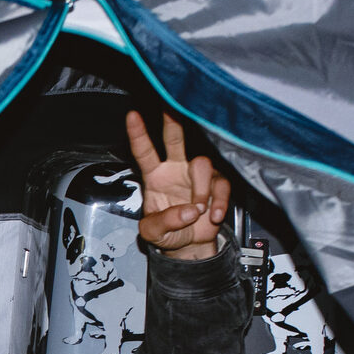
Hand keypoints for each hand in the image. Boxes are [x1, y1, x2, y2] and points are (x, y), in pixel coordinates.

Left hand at [126, 110, 230, 258]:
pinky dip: (219, 202)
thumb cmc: (168, 233)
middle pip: (175, 139)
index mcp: (155, 175)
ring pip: (202, 164)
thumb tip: (188, 211)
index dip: (138, 134)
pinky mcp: (217, 185)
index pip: (145, 151)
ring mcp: (197, 175)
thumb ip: (163, 222)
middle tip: (172, 107)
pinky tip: (213, 216)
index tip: (132, 115)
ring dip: (201, 190)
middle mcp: (176, 169)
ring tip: (197, 212)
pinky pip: (222, 185)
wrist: (189, 246)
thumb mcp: (154, 233)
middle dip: (173, 122)